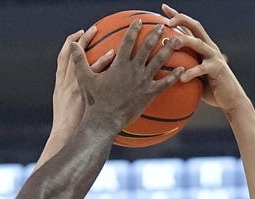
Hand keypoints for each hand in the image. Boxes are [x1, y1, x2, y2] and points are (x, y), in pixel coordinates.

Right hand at [49, 27, 113, 139]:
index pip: (63, 57)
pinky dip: (113, 67)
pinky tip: (126, 61)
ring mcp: (82, 87)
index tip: (78, 34)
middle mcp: (71, 81)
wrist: (68, 136)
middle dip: (85, 39)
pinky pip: (106, 77)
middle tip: (94, 29)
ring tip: (114, 44)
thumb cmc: (65, 126)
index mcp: (61, 83)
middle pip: (78, 54)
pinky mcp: (94, 95)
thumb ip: (66, 94)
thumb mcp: (62, 106)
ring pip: (93, 63)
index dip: (70, 43)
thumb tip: (72, 87)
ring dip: (102, 52)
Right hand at [68, 19, 185, 131]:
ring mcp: (142, 81)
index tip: (139, 21)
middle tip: (163, 26)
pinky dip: (174, 76)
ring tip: (177, 41)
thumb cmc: (94, 100)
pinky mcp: (149, 94)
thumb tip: (72, 44)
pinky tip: (183, 69)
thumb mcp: (84, 78)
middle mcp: (133, 69)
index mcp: (119, 64)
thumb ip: (79, 59)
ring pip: (159, 61)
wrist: (105, 120)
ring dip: (169, 50)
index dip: (134, 30)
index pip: (128, 41)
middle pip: (147, 47)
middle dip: (155, 34)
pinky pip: (165, 83)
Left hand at [161, 3, 246, 110]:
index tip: (163, 7)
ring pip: (198, 43)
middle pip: (195, 26)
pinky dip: (191, 72)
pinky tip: (181, 77)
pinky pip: (202, 69)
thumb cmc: (209, 88)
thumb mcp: (194, 75)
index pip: (188, 26)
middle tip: (166, 22)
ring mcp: (214, 56)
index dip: (177, 15)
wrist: (230, 99)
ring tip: (171, 43)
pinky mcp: (217, 68)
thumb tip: (161, 69)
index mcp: (202, 46)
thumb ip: (183, 67)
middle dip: (181, 20)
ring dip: (184, 41)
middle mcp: (209, 47)